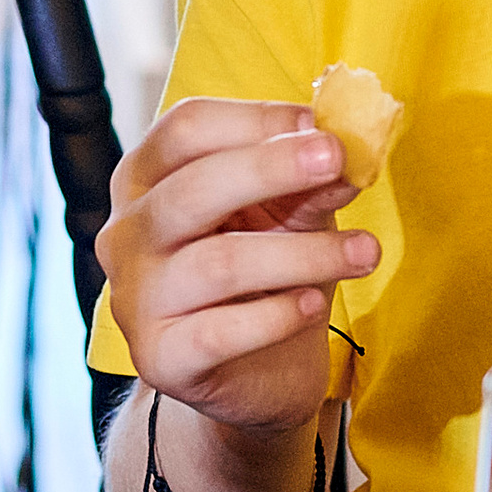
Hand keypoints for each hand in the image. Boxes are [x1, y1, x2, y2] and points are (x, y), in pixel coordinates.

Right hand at [95, 97, 376, 445]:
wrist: (257, 372)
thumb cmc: (266, 273)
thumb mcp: (290, 214)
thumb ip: (312, 183)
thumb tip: (354, 150)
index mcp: (146, 178)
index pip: (186, 128)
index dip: (258, 119)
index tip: (325, 126)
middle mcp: (126, 234)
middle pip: (192, 187)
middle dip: (272, 168)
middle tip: (338, 160)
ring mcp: (135, 299)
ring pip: (219, 263)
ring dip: (304, 253)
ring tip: (364, 252)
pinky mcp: (159, 358)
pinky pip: (221, 332)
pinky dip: (277, 316)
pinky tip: (313, 306)